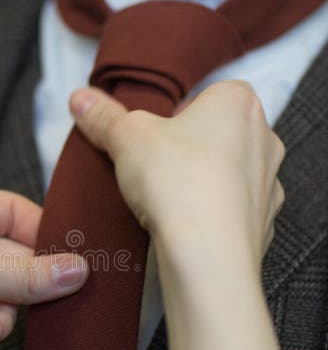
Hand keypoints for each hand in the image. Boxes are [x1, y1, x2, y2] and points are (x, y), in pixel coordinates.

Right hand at [70, 80, 285, 273]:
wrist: (207, 254)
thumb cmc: (177, 181)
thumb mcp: (126, 138)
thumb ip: (104, 116)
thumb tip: (80, 98)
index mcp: (237, 103)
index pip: (208, 94)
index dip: (178, 113)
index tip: (153, 135)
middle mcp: (264, 138)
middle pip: (221, 134)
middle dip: (190, 147)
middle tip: (156, 166)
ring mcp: (269, 183)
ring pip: (230, 173)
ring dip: (205, 182)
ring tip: (169, 200)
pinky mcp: (264, 223)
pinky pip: (234, 212)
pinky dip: (214, 216)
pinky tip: (187, 226)